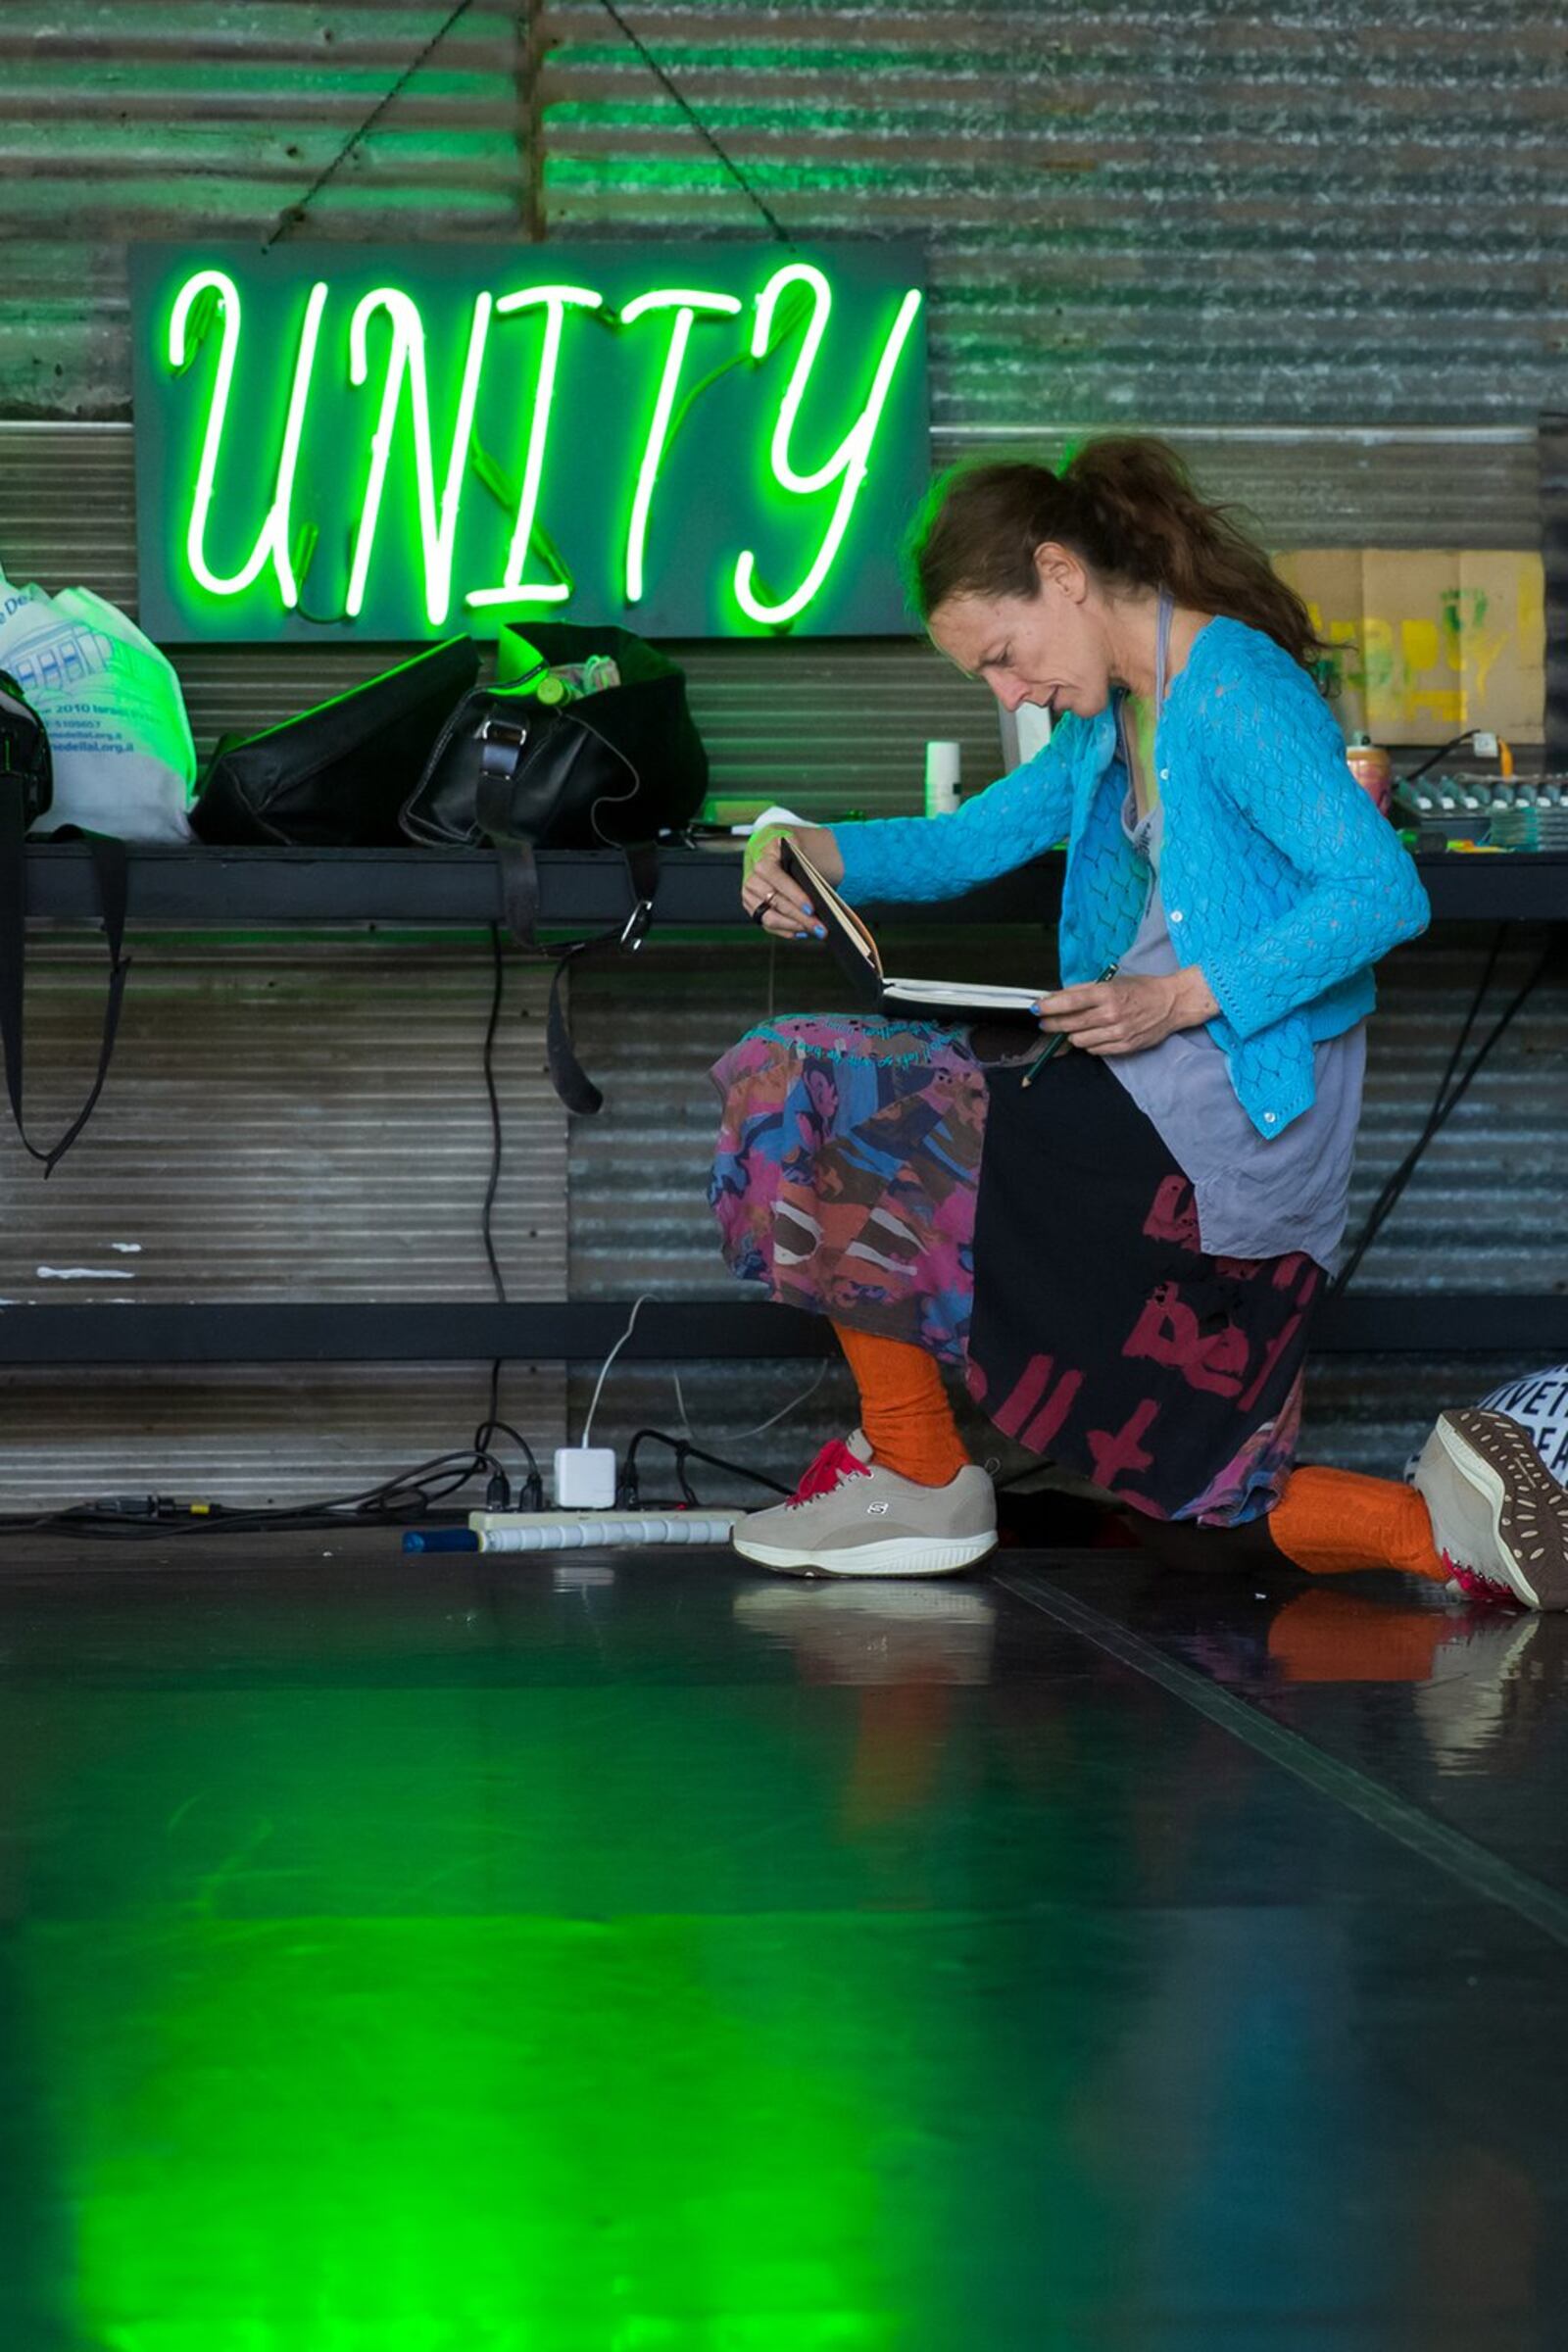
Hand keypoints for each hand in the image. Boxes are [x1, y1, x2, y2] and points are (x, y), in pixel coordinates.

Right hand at [741, 825, 828, 939]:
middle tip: (820, 927)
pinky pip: (769, 927)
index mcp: (762, 861)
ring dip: (794, 927)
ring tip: (815, 931)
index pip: (776, 878)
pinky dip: (787, 931)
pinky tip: (803, 932)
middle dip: (800, 917)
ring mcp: (751, 899)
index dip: (794, 894)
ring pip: (770, 919)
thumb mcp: (794, 842)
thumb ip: (798, 848)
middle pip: (776, 903)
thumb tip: (803, 857)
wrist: (773, 856)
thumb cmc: (788, 852)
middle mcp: (752, 881)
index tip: (811, 907)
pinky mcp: (754, 911)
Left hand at [1033, 968, 1217, 1055]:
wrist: (1171, 1003)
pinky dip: (1089, 1043)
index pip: (1070, 1002)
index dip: (1049, 1006)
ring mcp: (1118, 1033)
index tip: (1037, 1008)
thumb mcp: (1112, 982)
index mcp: (1107, 994)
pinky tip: (1093, 1034)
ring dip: (1072, 1034)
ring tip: (1075, 1027)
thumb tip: (1056, 997)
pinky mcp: (1124, 1047)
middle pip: (1070, 1024)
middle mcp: (1111, 1014)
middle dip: (1052, 1023)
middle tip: (1045, 1021)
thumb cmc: (1141, 989)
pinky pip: (1094, 1050)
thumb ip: (1083, 990)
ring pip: (1079, 1040)